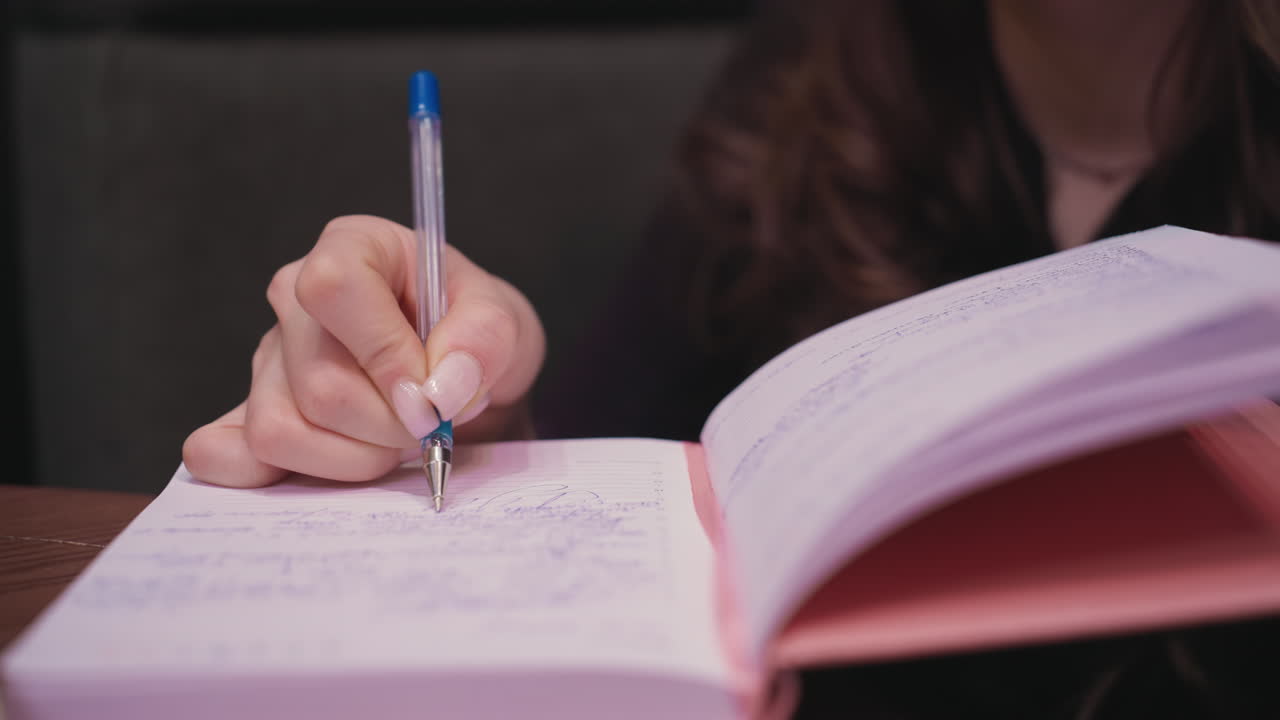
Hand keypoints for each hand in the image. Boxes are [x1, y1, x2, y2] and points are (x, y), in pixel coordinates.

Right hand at [182, 215, 544, 486]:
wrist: (460, 380)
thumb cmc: (473, 336)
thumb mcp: (505, 321)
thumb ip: (485, 338)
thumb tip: (439, 388)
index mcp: (354, 247)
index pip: (333, 288)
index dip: (384, 353)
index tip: (429, 393)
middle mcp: (293, 297)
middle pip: (319, 383)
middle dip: (390, 426)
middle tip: (433, 426)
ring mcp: (267, 358)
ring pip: (281, 430)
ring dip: (354, 460)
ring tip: (395, 442)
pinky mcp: (250, 413)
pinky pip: (230, 455)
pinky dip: (275, 476)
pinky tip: (324, 469)